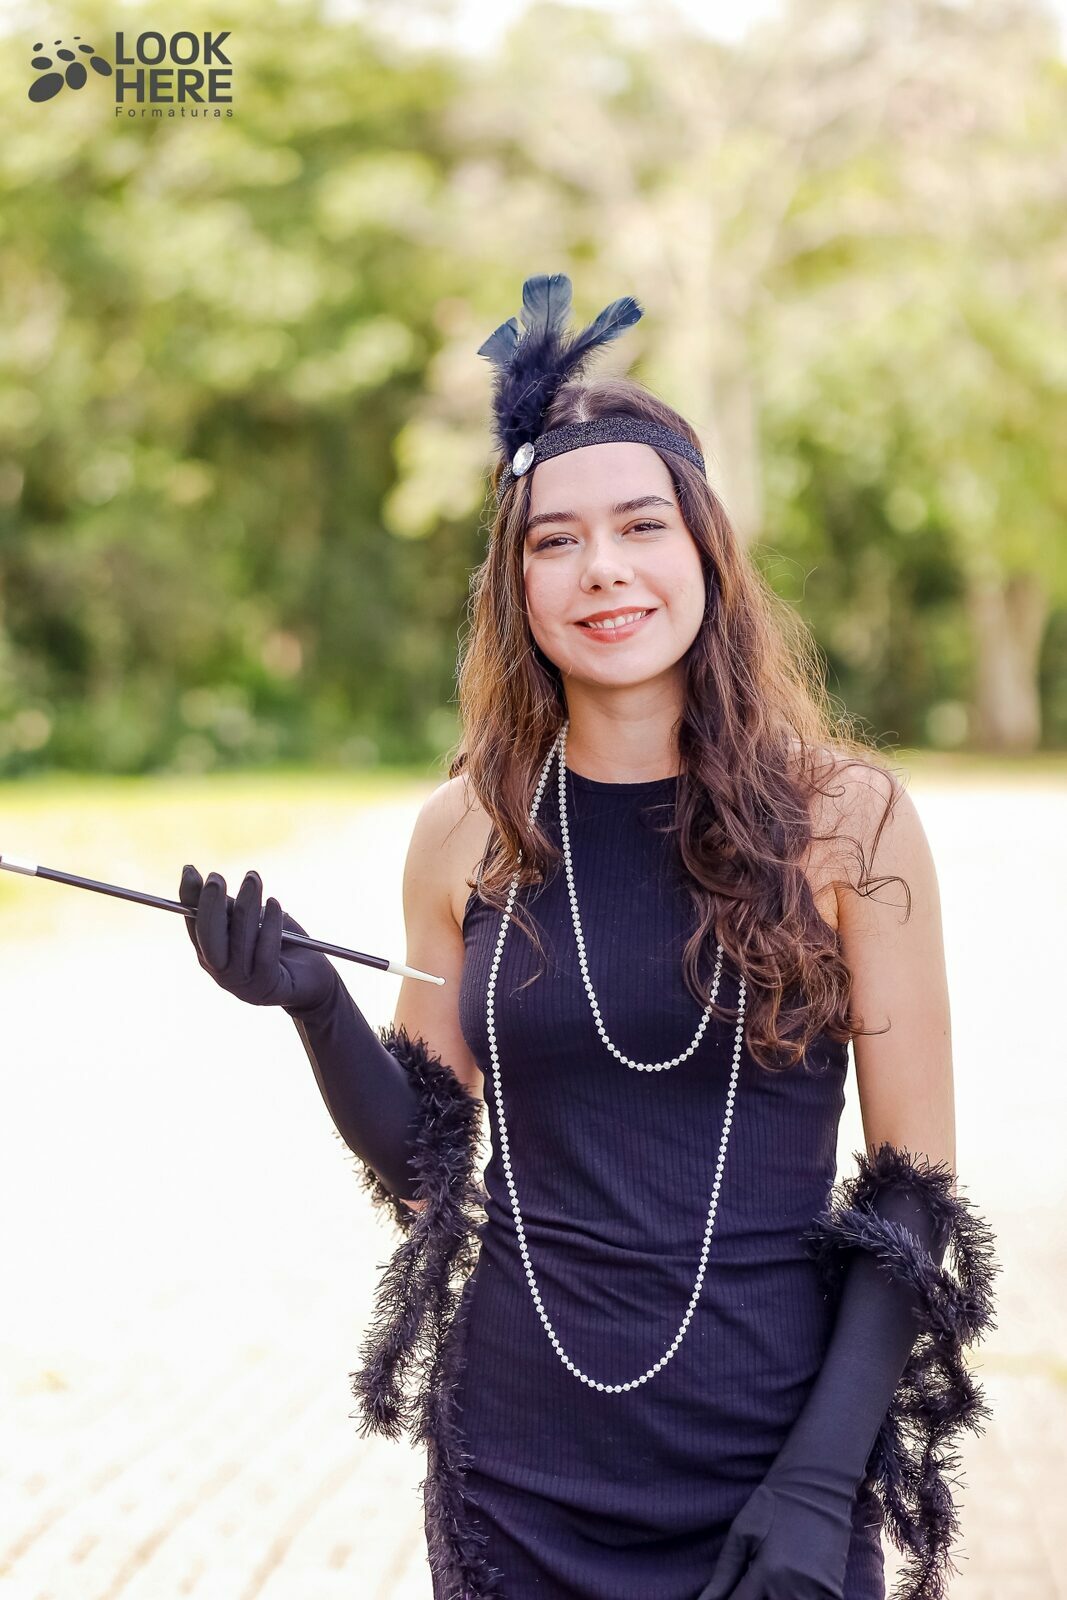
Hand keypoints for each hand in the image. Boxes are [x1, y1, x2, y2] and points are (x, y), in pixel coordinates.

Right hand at [179, 864, 337, 1014]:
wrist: (314, 980)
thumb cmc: (282, 945)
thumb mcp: (254, 922)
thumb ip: (232, 908)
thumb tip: (208, 879)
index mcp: (211, 954)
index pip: (194, 925)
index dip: (189, 899)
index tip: (191, 870)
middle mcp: (221, 972)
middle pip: (208, 939)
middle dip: (210, 906)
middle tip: (217, 878)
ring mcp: (243, 983)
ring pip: (239, 941)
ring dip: (246, 906)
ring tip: (253, 879)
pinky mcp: (268, 986)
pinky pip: (266, 952)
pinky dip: (270, 925)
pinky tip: (275, 903)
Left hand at [697, 1466, 854, 1599]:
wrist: (818, 1489)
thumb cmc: (774, 1508)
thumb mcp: (742, 1534)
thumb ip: (724, 1574)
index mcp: (766, 1576)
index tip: (731, 1594)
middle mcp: (792, 1591)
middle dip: (753, 1599)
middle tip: (750, 1584)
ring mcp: (817, 1595)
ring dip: (774, 1599)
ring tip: (769, 1583)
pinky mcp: (833, 1594)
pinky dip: (797, 1598)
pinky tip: (789, 1585)